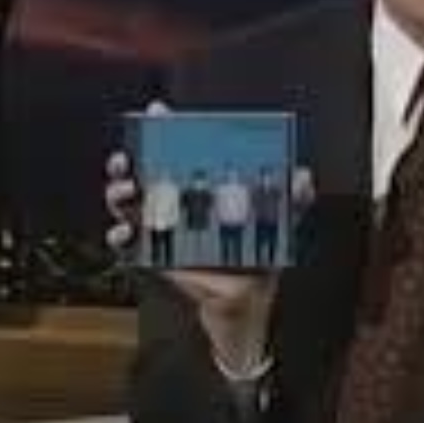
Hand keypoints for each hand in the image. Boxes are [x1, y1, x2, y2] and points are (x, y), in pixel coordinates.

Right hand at [104, 100, 316, 372]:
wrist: (247, 310)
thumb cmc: (260, 262)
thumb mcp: (281, 225)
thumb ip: (293, 199)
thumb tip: (302, 176)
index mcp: (208, 188)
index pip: (184, 151)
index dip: (168, 130)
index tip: (157, 112)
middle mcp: (182, 204)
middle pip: (147, 172)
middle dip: (130, 161)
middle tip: (127, 160)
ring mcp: (165, 230)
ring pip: (130, 203)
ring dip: (121, 194)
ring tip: (126, 192)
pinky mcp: (155, 258)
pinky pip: (129, 244)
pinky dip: (121, 237)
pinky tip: (125, 234)